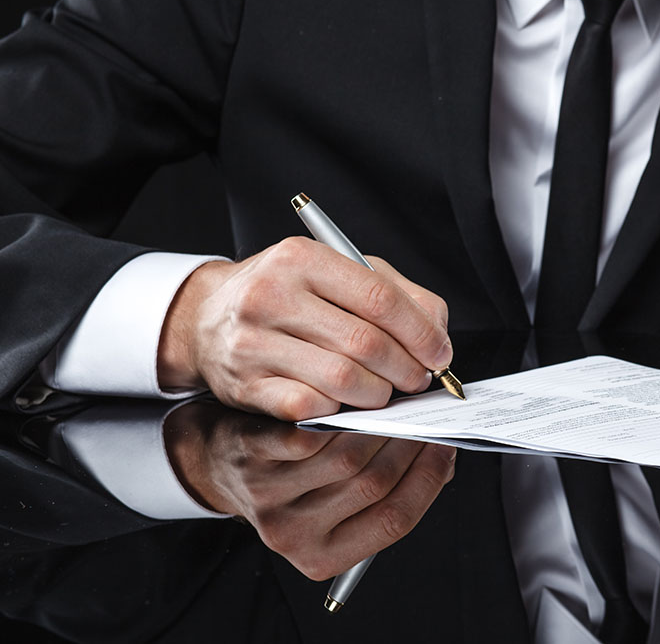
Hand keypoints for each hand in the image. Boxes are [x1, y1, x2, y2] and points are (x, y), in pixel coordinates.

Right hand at [157, 237, 451, 419]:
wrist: (208, 318)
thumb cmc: (289, 295)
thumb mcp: (339, 274)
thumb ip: (397, 294)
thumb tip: (438, 335)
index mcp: (302, 258)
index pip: (380, 299)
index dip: (420, 333)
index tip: (440, 355)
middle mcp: (271, 294)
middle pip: (365, 343)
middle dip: (406, 369)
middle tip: (418, 380)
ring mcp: (253, 342)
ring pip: (342, 379)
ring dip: (378, 395)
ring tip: (386, 393)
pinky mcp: (243, 384)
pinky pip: (308, 407)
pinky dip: (337, 412)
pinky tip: (344, 406)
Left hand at [165, 401, 456, 578]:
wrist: (215, 461)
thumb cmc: (289, 477)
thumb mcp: (334, 502)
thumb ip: (388, 487)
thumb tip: (443, 458)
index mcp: (324, 556)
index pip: (396, 519)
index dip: (428, 478)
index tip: (445, 444)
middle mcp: (294, 535)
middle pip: (372, 484)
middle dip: (408, 441)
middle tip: (425, 411)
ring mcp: (267, 497)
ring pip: (343, 455)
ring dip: (378, 421)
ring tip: (396, 398)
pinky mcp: (249, 456)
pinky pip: (304, 431)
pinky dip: (335, 410)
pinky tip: (353, 393)